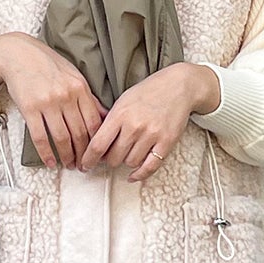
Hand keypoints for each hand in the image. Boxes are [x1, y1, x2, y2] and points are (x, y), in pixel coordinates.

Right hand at [0, 33, 103, 168]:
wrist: (16, 53)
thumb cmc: (45, 64)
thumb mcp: (73, 75)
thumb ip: (88, 97)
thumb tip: (104, 116)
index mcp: (80, 88)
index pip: (94, 123)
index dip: (97, 143)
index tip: (97, 153)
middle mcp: (66, 96)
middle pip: (80, 134)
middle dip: (83, 154)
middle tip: (84, 165)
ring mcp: (48, 103)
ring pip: (62, 138)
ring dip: (67, 156)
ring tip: (69, 165)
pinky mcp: (30, 109)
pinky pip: (40, 137)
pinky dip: (47, 153)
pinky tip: (50, 162)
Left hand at [77, 62, 219, 177]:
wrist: (178, 86)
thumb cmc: (149, 92)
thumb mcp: (123, 101)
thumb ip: (109, 122)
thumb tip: (96, 145)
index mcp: (120, 114)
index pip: (98, 144)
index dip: (88, 159)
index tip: (85, 165)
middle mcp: (134, 126)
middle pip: (113, 158)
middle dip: (109, 160)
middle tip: (111, 156)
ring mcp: (151, 135)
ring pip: (130, 163)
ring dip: (126, 162)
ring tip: (129, 153)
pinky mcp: (166, 143)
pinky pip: (149, 167)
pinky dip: (139, 175)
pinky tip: (133, 175)